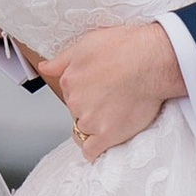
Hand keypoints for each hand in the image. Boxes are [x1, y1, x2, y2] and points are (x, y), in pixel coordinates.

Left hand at [38, 19, 186, 159]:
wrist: (152, 61)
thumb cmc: (126, 47)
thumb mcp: (87, 43)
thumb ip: (62, 60)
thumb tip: (44, 67)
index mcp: (69, 79)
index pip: (70, 93)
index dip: (86, 91)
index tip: (101, 88)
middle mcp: (75, 101)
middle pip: (76, 111)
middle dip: (90, 108)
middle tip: (112, 99)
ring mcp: (90, 120)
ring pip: (83, 130)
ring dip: (95, 126)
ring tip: (115, 114)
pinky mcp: (107, 135)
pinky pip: (91, 151)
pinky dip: (94, 149)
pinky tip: (103, 141)